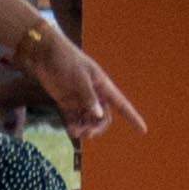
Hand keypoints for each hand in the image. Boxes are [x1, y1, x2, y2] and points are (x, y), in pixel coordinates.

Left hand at [14, 19, 140, 136]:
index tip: (143, 131)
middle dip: (97, 128)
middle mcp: (94, 95)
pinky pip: (74, 119)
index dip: (133, 118)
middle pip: (103, 118)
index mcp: (103, 86)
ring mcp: (80, 99)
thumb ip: (88, 97)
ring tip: (75, 133)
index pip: (122, 105)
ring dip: (84, 129)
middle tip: (87, 135)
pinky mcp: (66, 102)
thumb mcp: (79, 77)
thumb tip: (99, 115)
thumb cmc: (66, 60)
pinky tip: (71, 131)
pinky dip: (73, 126)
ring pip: (88, 120)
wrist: (45, 54)